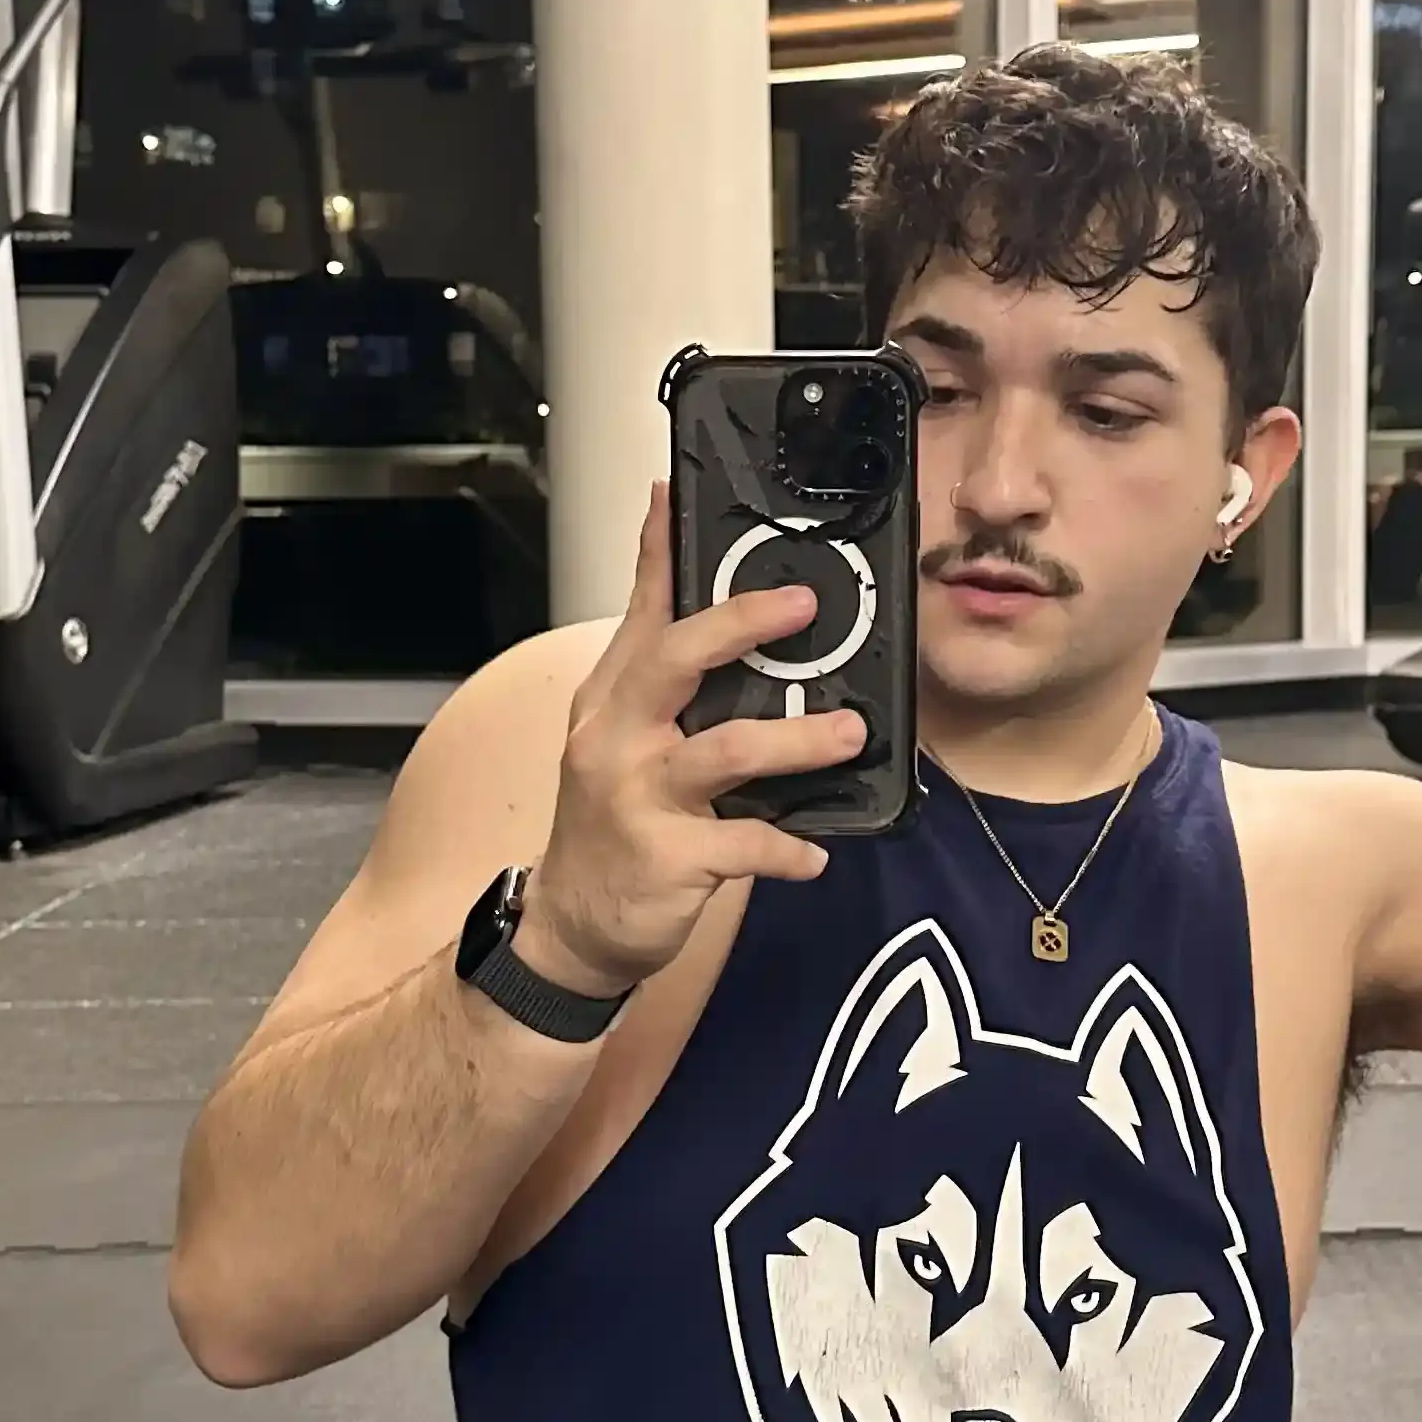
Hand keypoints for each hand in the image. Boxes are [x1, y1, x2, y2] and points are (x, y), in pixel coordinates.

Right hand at [518, 483, 868, 997]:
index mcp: (612, 702)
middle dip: (742, 624)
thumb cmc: (614, 829)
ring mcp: (640, 798)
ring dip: (796, 740)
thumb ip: (664, 689)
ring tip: (848, 734)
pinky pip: (742, 846)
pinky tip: (816, 855)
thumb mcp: (621, 744)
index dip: (658, 552)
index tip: (675, 493)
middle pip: (676, 661)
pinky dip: (786, 849)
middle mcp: (617, 739)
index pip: (640, 613)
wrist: (573, 929)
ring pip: (724, 752)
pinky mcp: (668, 859)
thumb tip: (726, 635)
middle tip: (804, 608)